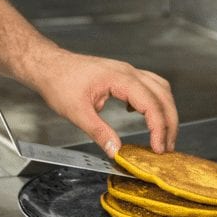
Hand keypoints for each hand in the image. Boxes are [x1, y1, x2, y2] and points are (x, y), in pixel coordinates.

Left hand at [31, 49, 177, 157]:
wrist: (47, 65)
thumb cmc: (58, 82)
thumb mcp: (77, 112)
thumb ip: (99, 132)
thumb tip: (117, 152)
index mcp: (119, 78)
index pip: (151, 103)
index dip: (159, 127)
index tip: (159, 148)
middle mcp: (127, 71)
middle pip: (162, 95)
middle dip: (169, 122)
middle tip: (167, 147)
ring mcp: (125, 71)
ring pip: (159, 88)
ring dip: (164, 111)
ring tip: (162, 135)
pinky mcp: (120, 75)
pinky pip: (147, 86)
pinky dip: (153, 102)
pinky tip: (141, 116)